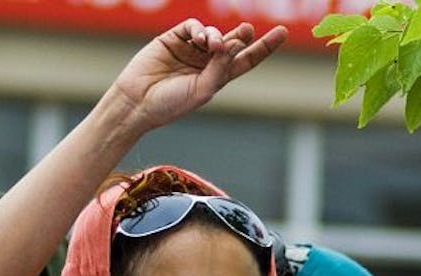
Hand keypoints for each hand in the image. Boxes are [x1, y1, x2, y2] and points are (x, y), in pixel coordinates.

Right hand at [110, 19, 285, 133]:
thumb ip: (220, 67)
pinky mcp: (173, 38)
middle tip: (249, 30)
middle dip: (242, 35)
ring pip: (213, 33)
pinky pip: (192, 27)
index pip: (247, 59)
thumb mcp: (203, 89)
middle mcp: (207, 61)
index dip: (264, 46)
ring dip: (216, 36)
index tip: (282, 32)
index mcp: (219, 77)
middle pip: (233, 42)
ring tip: (211, 45)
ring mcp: (190, 49)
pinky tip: (200, 38)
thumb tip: (235, 43)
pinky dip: (199, 29)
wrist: (139, 101)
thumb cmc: (172, 103)